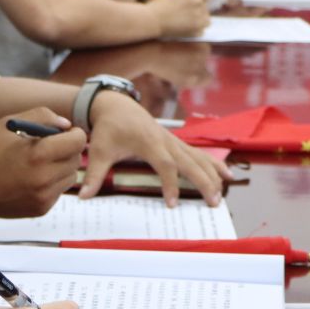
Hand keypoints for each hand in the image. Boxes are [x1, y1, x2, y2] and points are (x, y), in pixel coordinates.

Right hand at [0, 108, 86, 218]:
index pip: (78, 141)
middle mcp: (45, 178)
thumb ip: (41, 116)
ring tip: (39, 163)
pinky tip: (31, 178)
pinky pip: (58, 191)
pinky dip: (51, 183)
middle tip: (52, 146)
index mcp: (39, 154)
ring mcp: (44, 197)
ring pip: (70, 177)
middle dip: (67, 150)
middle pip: (76, 159)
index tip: (66, 133)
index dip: (74, 134)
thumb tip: (66, 124)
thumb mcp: (8, 124)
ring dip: (61, 167)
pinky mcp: (41, 209)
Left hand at [81, 90, 226, 205]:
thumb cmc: (107, 128)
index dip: (171, 184)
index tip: (172, 203)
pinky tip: (226, 175)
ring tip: (221, 194)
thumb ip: (93, 174)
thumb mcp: (98, 150)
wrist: (115, 105)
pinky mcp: (176, 142)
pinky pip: (199, 154)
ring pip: (198, 157)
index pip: (166, 165)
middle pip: (190, 162)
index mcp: (149, 142)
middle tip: (213, 203)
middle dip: (203, 182)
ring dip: (212, 175)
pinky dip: (213, 164)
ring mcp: (174, 140)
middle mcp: (166, 140)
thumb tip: (83, 195)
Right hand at [147, 0, 216, 39]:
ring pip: (206, 18)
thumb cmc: (160, 5)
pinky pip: (202, 29)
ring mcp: (199, 19)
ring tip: (185, 20)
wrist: (152, 20)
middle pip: (207, 6)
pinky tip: (184, 27)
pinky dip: (195, 29)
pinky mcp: (197, 31)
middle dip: (199, 8)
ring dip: (199, 19)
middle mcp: (198, 4)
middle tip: (185, 11)